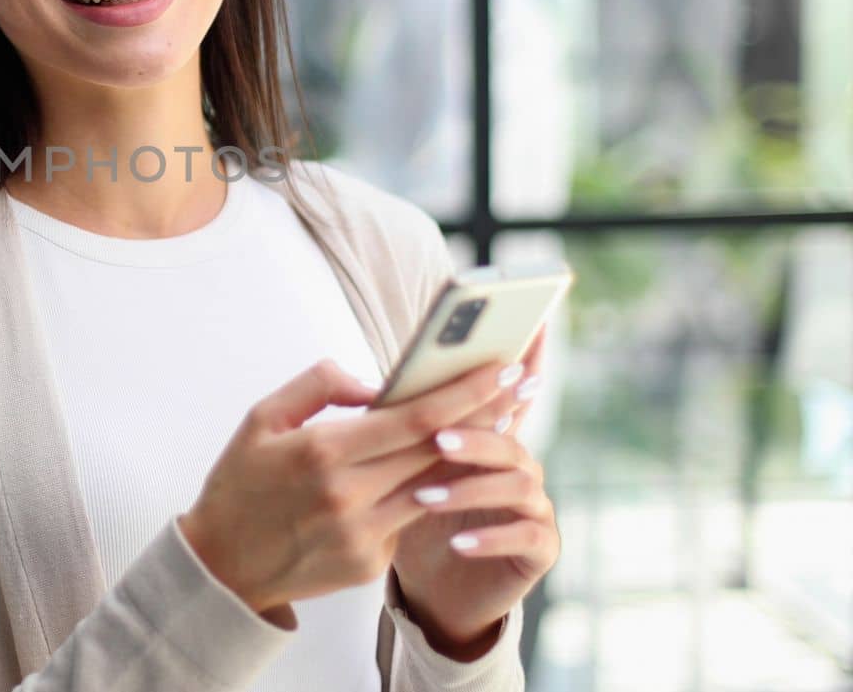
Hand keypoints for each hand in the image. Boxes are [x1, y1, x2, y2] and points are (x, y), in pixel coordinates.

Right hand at [177, 357, 522, 621]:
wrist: (221, 566)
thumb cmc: (239, 484)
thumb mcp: (261, 418)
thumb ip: (319, 386)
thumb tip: (373, 384)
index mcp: (322, 452)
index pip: (415, 418)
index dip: (465, 392)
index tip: (501, 368)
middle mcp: (349, 496)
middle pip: (438, 450)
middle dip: (485, 413)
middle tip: (521, 383)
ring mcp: (363, 535)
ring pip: (435, 486)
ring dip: (471, 454)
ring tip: (500, 421)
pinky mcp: (369, 564)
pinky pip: (409, 518)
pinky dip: (431, 491)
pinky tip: (448, 470)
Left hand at [389, 326, 558, 654]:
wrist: (430, 588)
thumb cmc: (410, 518)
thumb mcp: (396, 468)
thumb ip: (395, 427)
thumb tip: (373, 390)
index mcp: (486, 436)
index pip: (508, 390)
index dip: (525, 357)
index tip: (529, 326)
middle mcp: (518, 461)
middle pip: (508, 435)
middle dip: (475, 434)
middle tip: (436, 441)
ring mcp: (534, 502)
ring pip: (518, 482)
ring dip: (471, 487)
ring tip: (425, 498)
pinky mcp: (539, 546)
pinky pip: (527, 534)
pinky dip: (490, 535)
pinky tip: (457, 541)